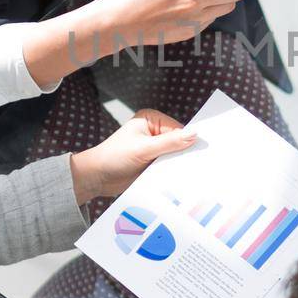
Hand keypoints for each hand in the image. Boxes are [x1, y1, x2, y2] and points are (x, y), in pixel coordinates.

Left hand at [68, 109, 194, 203]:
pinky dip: (172, 172)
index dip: (188, 141)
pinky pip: (168, 166)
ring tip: (187, 174)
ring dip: (177, 164)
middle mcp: (153, 131)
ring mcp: (153, 148)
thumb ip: (169, 142)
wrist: (96, 177)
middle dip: (183, 153)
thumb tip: (193, 134)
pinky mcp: (152, 163)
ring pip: (174, 156)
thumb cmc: (113, 157)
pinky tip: (178, 179)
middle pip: (178, 142)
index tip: (201, 152)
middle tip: (197, 165)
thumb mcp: (143, 149)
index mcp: (151, 119)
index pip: (178, 129)